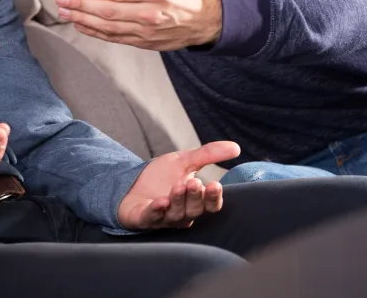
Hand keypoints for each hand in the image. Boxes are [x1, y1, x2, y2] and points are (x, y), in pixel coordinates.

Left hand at [55, 0, 221, 50]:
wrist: (211, 22)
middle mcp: (152, 14)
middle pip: (110, 11)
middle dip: (82, 4)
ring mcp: (147, 31)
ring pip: (109, 26)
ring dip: (83, 18)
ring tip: (64, 10)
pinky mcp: (145, 42)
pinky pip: (115, 38)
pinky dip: (95, 32)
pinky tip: (79, 24)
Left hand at [117, 141, 240, 229]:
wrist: (130, 183)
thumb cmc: (160, 177)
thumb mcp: (184, 161)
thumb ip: (208, 155)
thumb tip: (236, 147)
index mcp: (194, 202)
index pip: (210, 205)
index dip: (213, 198)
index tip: (216, 184)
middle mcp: (182, 214)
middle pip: (194, 210)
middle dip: (195, 197)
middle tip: (195, 182)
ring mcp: (163, 218)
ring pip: (176, 214)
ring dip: (178, 201)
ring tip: (179, 186)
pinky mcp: (143, 218)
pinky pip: (152, 217)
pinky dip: (157, 210)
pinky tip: (161, 201)